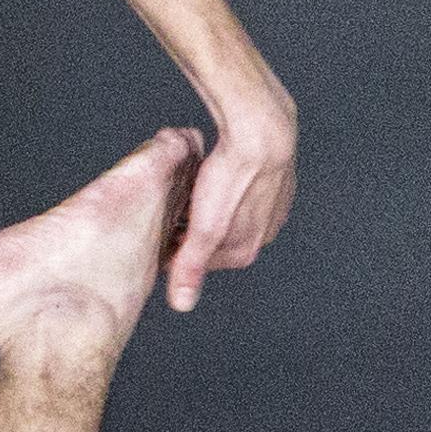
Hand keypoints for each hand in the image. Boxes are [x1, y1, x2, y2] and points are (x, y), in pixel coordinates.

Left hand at [168, 87, 296, 311]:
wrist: (261, 128)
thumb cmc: (233, 174)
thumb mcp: (205, 227)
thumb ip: (192, 265)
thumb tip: (182, 303)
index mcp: (247, 249)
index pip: (199, 260)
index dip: (174, 247)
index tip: (158, 235)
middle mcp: (265, 231)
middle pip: (213, 238)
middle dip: (191, 228)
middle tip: (170, 211)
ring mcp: (271, 206)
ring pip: (225, 214)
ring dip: (205, 208)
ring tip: (188, 192)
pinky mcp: (271, 181)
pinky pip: (237, 191)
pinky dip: (220, 188)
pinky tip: (208, 175)